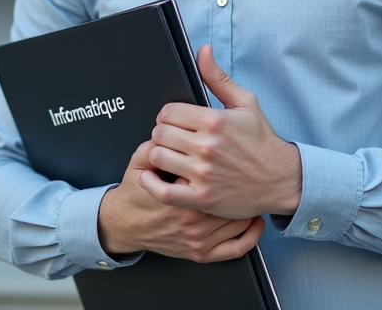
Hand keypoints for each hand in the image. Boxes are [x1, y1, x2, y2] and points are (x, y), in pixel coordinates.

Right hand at [97, 140, 264, 262]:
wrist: (125, 226)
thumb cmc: (135, 196)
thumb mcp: (138, 164)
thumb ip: (154, 144)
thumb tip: (170, 128)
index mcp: (180, 193)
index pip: (212, 171)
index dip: (221, 160)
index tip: (228, 151)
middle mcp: (192, 219)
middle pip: (230, 196)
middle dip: (238, 181)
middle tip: (244, 168)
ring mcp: (199, 239)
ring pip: (238, 221)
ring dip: (248, 205)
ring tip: (251, 190)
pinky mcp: (202, 253)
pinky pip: (236, 247)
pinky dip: (250, 235)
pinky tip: (256, 221)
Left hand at [141, 45, 301, 218]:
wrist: (282, 179)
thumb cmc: (262, 140)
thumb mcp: (245, 103)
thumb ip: (218, 77)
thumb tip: (202, 51)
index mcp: (214, 121)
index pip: (167, 112)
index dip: (167, 115)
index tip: (173, 121)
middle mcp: (207, 146)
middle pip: (159, 133)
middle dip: (162, 133)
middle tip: (171, 139)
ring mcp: (203, 173)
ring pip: (157, 157)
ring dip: (158, 155)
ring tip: (168, 155)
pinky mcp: (202, 198)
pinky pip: (163, 191)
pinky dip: (151, 183)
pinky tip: (152, 176)